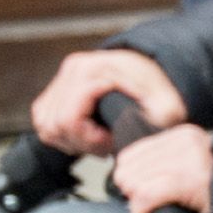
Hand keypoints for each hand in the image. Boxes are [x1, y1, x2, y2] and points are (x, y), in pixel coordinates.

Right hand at [27, 49, 183, 154]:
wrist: (152, 72)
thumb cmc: (159, 91)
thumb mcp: (169, 107)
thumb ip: (159, 118)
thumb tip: (137, 129)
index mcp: (94, 70)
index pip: (70, 119)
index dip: (90, 139)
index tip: (113, 140)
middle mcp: (73, 68)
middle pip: (55, 125)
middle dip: (82, 143)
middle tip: (108, 144)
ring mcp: (61, 77)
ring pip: (45, 125)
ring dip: (70, 141)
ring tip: (99, 139)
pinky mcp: (55, 88)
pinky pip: (43, 121)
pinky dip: (61, 134)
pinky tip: (86, 134)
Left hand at [109, 125, 212, 212]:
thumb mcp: (191, 169)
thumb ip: (160, 173)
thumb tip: (128, 192)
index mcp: (183, 135)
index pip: (130, 155)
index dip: (131, 179)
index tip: (143, 192)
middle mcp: (184, 144)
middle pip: (128, 170)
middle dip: (133, 193)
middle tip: (151, 205)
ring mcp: (188, 162)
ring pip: (134, 184)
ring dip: (138, 204)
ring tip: (155, 210)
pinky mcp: (188, 181)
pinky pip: (146, 196)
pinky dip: (142, 211)